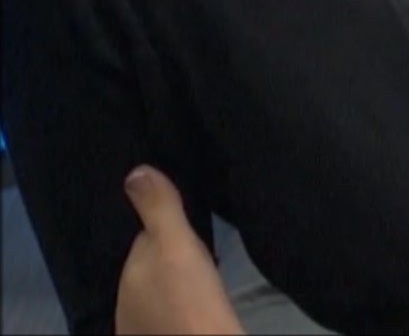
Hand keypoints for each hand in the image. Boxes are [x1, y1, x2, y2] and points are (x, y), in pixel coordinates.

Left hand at [115, 165, 244, 334]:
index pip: (144, 238)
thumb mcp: (177, 246)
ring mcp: (140, 323)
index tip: (186, 222)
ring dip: (174, 280)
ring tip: (200, 274)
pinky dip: (178, 304)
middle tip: (199, 248)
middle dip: (168, 255)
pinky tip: (196, 303)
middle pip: (150, 265)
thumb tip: (136, 171)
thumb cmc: (190, 298)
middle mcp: (126, 298)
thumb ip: (160, 211)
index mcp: (128, 271)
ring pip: (158, 290)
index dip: (166, 228)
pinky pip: (166, 311)